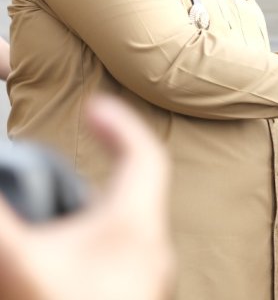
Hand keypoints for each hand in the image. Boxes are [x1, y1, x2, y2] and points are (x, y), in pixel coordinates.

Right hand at [0, 95, 173, 299]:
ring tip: (65, 201)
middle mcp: (153, 254)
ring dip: (98, 210)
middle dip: (106, 165)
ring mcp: (149, 285)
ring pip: (130, 230)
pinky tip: (66, 257)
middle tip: (81, 145)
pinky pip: (122, 261)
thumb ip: (1, 217)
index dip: (120, 124)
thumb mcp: (18, 265)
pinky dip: (96, 245)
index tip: (92, 105)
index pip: (145, 156)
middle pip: (137, 193)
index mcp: (136, 229)